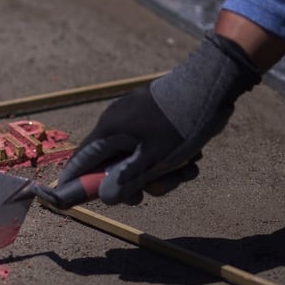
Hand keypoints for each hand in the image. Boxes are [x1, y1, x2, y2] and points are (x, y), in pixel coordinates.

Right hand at [59, 30, 259, 204]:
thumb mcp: (155, 159)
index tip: (72, 200)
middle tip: (150, 193)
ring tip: (187, 170)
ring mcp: (134, 116)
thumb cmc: (180, 123)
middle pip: (113, 163)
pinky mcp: (151, 114)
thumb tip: (104, 199)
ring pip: (137, 156)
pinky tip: (192, 157)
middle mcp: (115, 121)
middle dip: (134, 182)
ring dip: (160, 171)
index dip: (76, 182)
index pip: (81, 160)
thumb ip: (127, 179)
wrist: (211, 83)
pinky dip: (167, 156)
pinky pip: (151, 144)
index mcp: (109, 130)